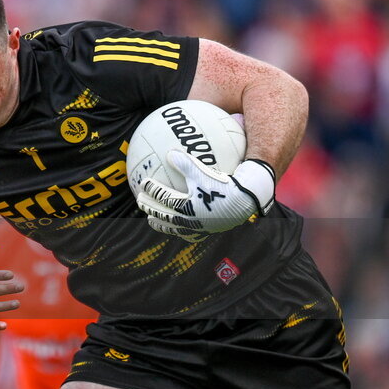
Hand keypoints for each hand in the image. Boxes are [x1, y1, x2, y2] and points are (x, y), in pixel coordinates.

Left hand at [136, 150, 274, 242]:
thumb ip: (186, 163)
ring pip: (175, 228)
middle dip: (150, 208)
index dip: (152, 191)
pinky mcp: (208, 232)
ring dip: (161, 224)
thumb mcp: (204, 172)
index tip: (142, 184)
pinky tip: (179, 228)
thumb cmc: (225, 185)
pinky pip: (191, 234)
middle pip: (164, 215)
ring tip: (151, 221)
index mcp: (187, 207)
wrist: (248, 201)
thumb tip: (169, 153)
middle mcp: (190, 220)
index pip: (163, 198)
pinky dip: (181, 232)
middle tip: (140, 202)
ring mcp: (199, 228)